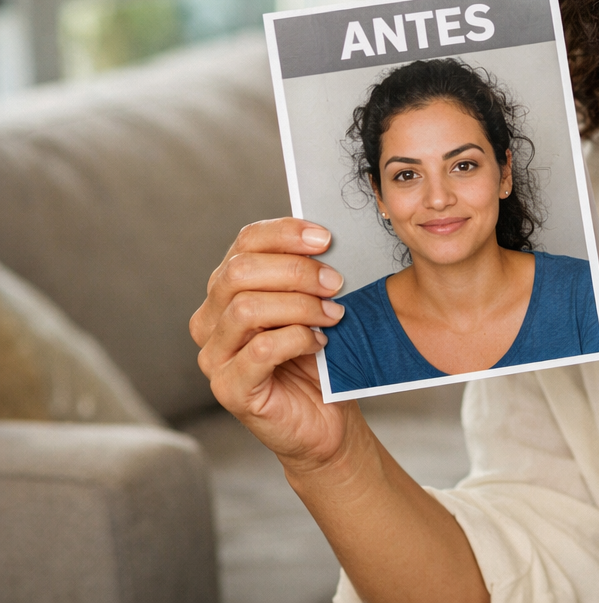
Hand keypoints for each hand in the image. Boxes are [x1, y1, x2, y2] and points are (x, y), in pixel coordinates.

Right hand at [190, 218, 355, 469]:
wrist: (326, 418)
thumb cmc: (319, 355)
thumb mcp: (314, 304)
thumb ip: (308, 272)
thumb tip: (325, 236)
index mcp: (227, 289)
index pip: (244, 243)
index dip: (284, 233)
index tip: (326, 237)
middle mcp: (210, 320)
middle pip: (240, 272)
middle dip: (296, 271)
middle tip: (336, 284)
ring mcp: (214, 356)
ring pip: (246, 308)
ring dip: (300, 306)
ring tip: (334, 315)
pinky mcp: (229, 389)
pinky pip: (260, 350)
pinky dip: (297, 339)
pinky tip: (320, 342)